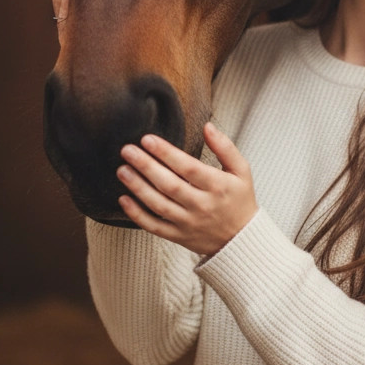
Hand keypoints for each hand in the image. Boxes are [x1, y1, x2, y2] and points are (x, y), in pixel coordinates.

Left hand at [117, 123, 257, 256]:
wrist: (242, 239)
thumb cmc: (240, 199)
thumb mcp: (241, 170)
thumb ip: (225, 147)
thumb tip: (208, 126)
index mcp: (217, 186)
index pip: (188, 168)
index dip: (166, 153)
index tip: (147, 139)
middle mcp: (202, 205)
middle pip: (169, 185)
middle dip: (146, 166)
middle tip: (127, 150)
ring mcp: (189, 223)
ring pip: (158, 205)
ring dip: (138, 187)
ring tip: (122, 170)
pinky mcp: (179, 237)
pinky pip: (154, 227)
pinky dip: (137, 215)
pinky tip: (124, 199)